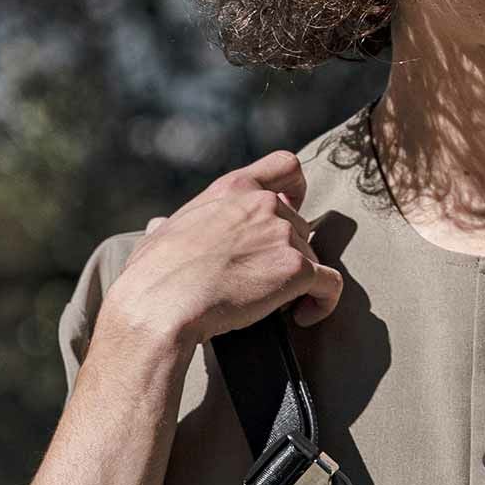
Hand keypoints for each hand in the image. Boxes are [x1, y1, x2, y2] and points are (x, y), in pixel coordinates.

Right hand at [116, 149, 344, 346]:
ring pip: (314, 257)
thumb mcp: (159, 233)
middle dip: (289, 254)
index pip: (286, 167)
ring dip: (301, 282)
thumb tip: (157, 226)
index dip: (297, 190)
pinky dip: (324, 303)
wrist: (163, 302)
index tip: (293, 212)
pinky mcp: (297, 268)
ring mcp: (283, 234)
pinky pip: (331, 286)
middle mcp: (264, 203)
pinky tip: (303, 317)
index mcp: (232, 188)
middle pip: (301, 226)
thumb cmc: (153, 274)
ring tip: (276, 306)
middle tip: (267, 283)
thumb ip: (171, 224)